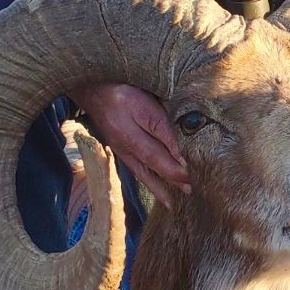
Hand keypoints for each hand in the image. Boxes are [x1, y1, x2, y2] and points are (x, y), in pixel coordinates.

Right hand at [71, 82, 192, 203]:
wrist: (92, 87)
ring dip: (160, 188)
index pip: (161, 154)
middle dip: (174, 180)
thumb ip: (162, 124)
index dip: (179, 167)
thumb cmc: (121, 89)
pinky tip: (157, 189)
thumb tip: (180, 147)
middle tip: (194, 191)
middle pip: (154, 167)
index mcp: (132, 134)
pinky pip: (136, 170)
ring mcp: (121, 149)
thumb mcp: (145, 101)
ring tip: (175, 202)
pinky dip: (148, 182)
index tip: (197, 175)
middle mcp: (126, 146)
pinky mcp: (119, 149)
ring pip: (143, 173)